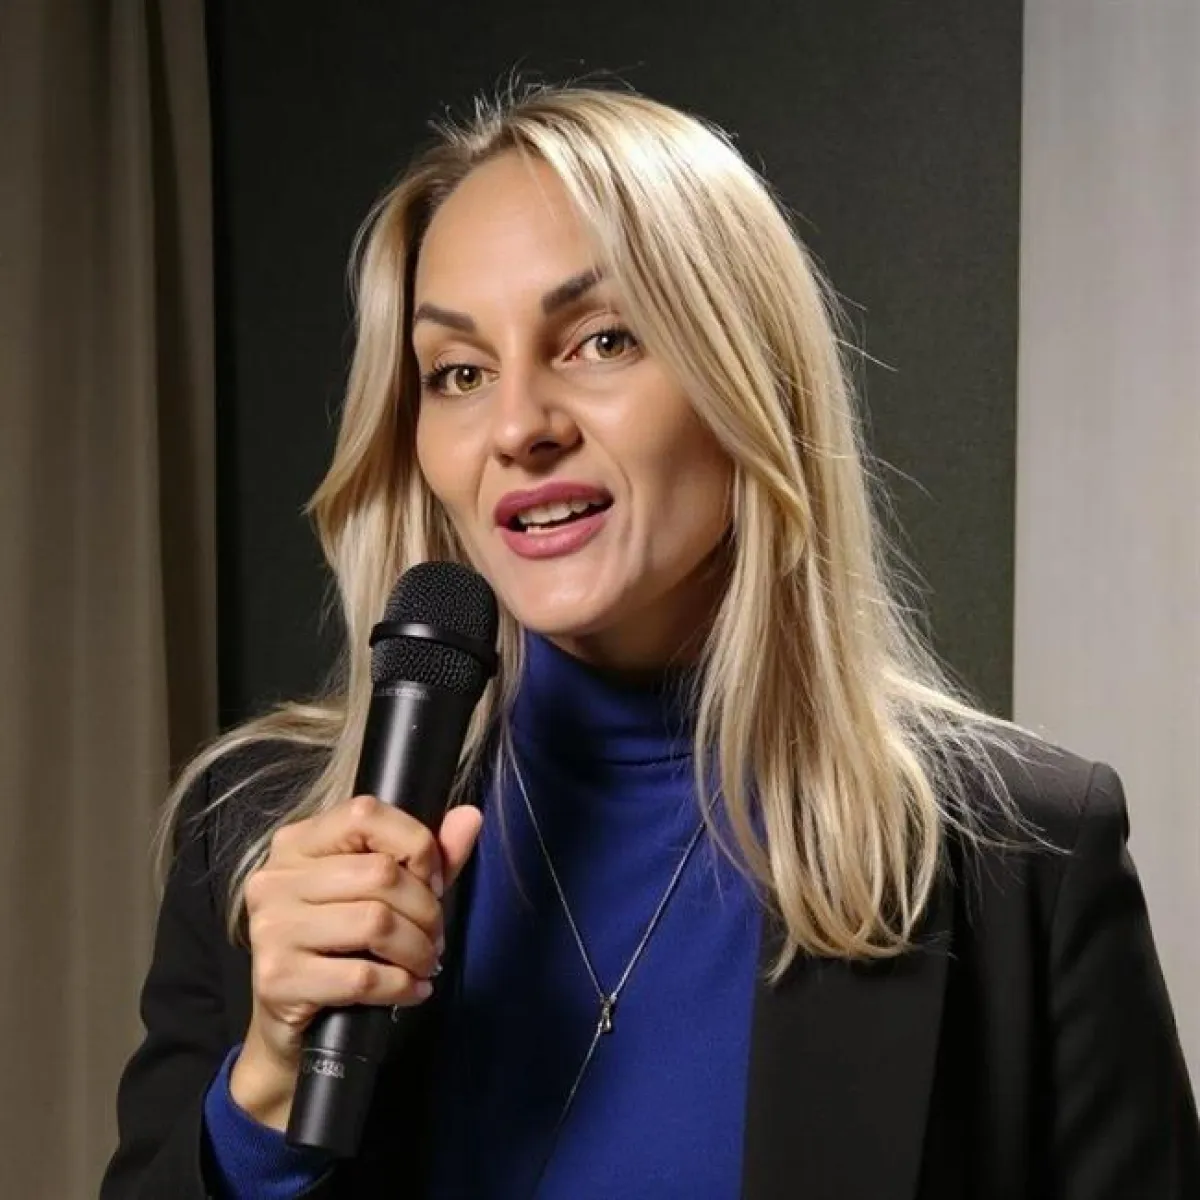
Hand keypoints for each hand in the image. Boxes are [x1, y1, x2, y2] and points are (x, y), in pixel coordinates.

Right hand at [228, 794, 482, 1128]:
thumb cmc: (340, 946)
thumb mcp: (383, 892)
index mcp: (297, 843)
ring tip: (425, 963)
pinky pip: (361, 977)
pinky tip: (412, 989)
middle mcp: (275, 878)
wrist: (290, 1025)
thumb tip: (470, 817)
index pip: (364, 813)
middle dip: (426, 909)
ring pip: (376, 923)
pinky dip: (401, 985)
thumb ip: (424, 854)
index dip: (415, 844)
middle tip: (435, 936)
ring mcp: (271, 928)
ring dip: (417, 949)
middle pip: (380, 874)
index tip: (434, 882)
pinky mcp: (277, 979)